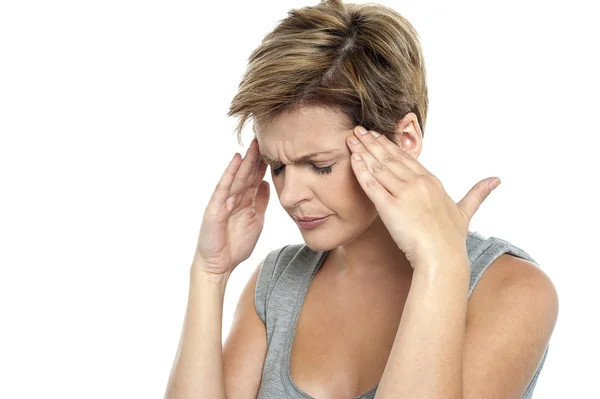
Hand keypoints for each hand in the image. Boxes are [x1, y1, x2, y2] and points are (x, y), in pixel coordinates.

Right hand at [194, 138, 269, 275]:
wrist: (220, 265)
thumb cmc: (235, 244)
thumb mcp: (256, 220)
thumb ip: (260, 201)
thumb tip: (266, 183)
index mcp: (244, 200)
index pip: (256, 177)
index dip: (265, 163)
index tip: (277, 147)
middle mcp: (234, 197)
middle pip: (247, 173)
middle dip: (256, 156)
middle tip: (266, 138)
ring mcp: (223, 201)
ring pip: (237, 176)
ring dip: (246, 160)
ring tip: (254, 144)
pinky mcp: (215, 208)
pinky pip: (224, 188)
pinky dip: (229, 173)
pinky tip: (236, 160)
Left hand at [346, 126, 500, 267]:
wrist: (443, 256)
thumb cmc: (451, 238)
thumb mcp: (465, 211)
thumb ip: (478, 193)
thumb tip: (496, 179)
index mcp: (432, 182)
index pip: (407, 158)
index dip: (390, 146)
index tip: (377, 135)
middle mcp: (418, 183)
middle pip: (391, 157)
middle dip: (373, 142)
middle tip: (359, 130)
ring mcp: (403, 194)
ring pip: (379, 166)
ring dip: (363, 150)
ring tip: (352, 138)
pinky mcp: (390, 207)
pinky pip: (372, 184)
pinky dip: (361, 170)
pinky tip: (353, 158)